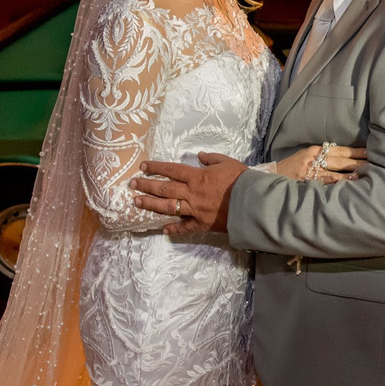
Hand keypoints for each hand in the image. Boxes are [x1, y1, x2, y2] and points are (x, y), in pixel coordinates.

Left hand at [131, 152, 247, 234]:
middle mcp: (191, 193)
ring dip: (151, 204)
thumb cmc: (241, 180)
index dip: (156, 167)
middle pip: (164, 188)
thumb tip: (199, 156)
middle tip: (132, 184)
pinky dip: (174, 229)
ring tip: (137, 202)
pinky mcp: (202, 224)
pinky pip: (185, 227)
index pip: (171, 170)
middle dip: (146, 185)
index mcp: (197, 176)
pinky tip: (163, 229)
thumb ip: (211, 158)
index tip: (143, 166)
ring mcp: (195, 210)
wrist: (253, 203)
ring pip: (168, 206)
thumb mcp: (227, 162)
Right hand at [276, 145, 366, 183]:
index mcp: (315, 150)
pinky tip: (340, 182)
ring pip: (331, 170)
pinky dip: (330, 181)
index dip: (354, 151)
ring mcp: (308, 169)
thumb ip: (321, 157)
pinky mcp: (304, 180)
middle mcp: (313, 157)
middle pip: (339, 159)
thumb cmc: (291, 168)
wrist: (271, 175)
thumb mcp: (305, 157)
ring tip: (360, 174)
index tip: (368, 152)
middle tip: (372, 162)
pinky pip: (320, 180)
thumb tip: (342, 159)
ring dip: (346, 173)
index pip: (339, 149)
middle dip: (356, 160)